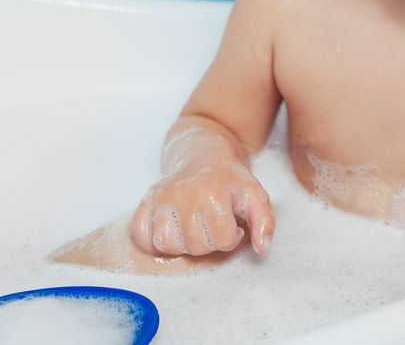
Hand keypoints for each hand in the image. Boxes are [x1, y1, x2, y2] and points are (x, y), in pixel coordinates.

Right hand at [130, 156, 275, 257]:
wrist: (203, 156)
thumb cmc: (230, 180)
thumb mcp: (255, 195)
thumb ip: (265, 221)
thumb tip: (263, 249)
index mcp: (214, 191)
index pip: (222, 240)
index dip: (231, 238)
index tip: (232, 226)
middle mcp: (184, 192)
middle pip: (195, 246)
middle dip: (208, 242)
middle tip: (213, 226)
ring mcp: (161, 197)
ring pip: (166, 244)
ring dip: (182, 245)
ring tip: (194, 229)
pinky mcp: (145, 201)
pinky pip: (140, 236)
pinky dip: (153, 242)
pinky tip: (171, 232)